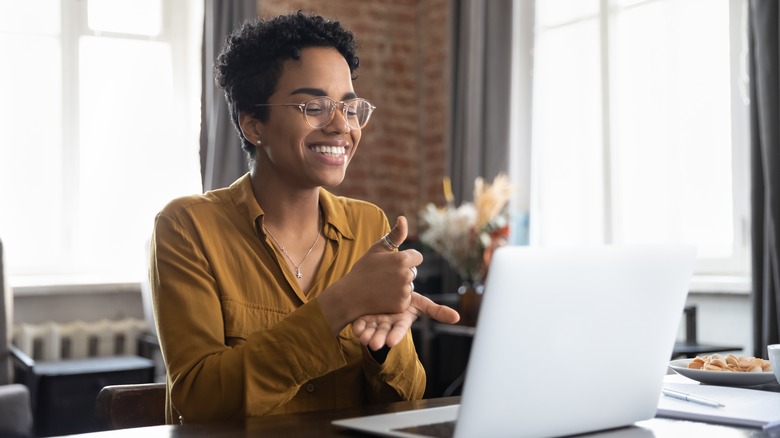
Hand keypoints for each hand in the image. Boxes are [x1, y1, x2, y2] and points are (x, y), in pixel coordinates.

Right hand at [318, 216, 422, 334]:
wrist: (350, 295)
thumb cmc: (363, 269)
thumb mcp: (377, 249)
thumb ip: (395, 235)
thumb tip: (403, 218)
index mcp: (402, 259)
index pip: (417, 257)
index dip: (406, 259)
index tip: (393, 262)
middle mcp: (406, 275)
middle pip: (413, 271)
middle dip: (403, 272)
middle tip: (384, 275)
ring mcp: (404, 291)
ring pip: (409, 285)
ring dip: (400, 285)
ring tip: (382, 286)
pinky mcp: (402, 305)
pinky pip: (405, 299)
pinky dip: (397, 298)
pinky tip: (383, 296)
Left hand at [353, 292, 459, 349]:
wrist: (387, 290)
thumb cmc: (406, 299)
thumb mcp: (421, 303)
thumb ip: (437, 311)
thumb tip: (457, 318)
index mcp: (401, 320)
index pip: (400, 329)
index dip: (396, 335)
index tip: (391, 343)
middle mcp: (388, 323)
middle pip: (384, 333)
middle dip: (379, 339)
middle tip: (374, 344)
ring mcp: (375, 321)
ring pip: (371, 331)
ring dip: (367, 335)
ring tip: (363, 338)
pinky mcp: (364, 318)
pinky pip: (360, 324)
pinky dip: (358, 327)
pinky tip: (356, 329)